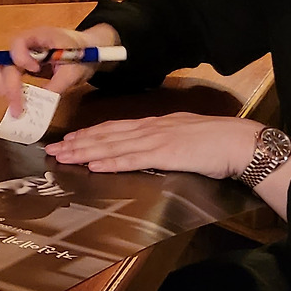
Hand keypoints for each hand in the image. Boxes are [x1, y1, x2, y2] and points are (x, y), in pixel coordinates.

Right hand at [0, 25, 110, 115]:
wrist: (90, 51)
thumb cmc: (84, 54)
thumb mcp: (74, 70)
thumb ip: (58, 84)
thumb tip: (43, 100)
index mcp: (40, 36)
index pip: (18, 43)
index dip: (21, 58)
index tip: (34, 70)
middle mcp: (27, 44)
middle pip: (6, 60)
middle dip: (8, 83)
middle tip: (15, 104)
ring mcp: (25, 55)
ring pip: (4, 69)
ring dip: (5, 88)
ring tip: (13, 106)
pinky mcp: (25, 67)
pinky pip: (12, 77)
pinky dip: (11, 90)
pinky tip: (16, 103)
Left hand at [45, 112, 259, 178]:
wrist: (239, 141)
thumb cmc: (218, 142)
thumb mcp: (185, 136)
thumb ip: (166, 140)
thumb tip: (151, 148)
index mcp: (155, 124)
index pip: (114, 127)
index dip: (90, 133)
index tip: (69, 138)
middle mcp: (150, 128)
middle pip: (106, 135)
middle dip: (77, 142)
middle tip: (52, 149)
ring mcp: (155, 140)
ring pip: (112, 145)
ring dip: (84, 151)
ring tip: (63, 156)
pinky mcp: (164, 154)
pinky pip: (131, 159)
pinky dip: (109, 162)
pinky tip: (93, 166)